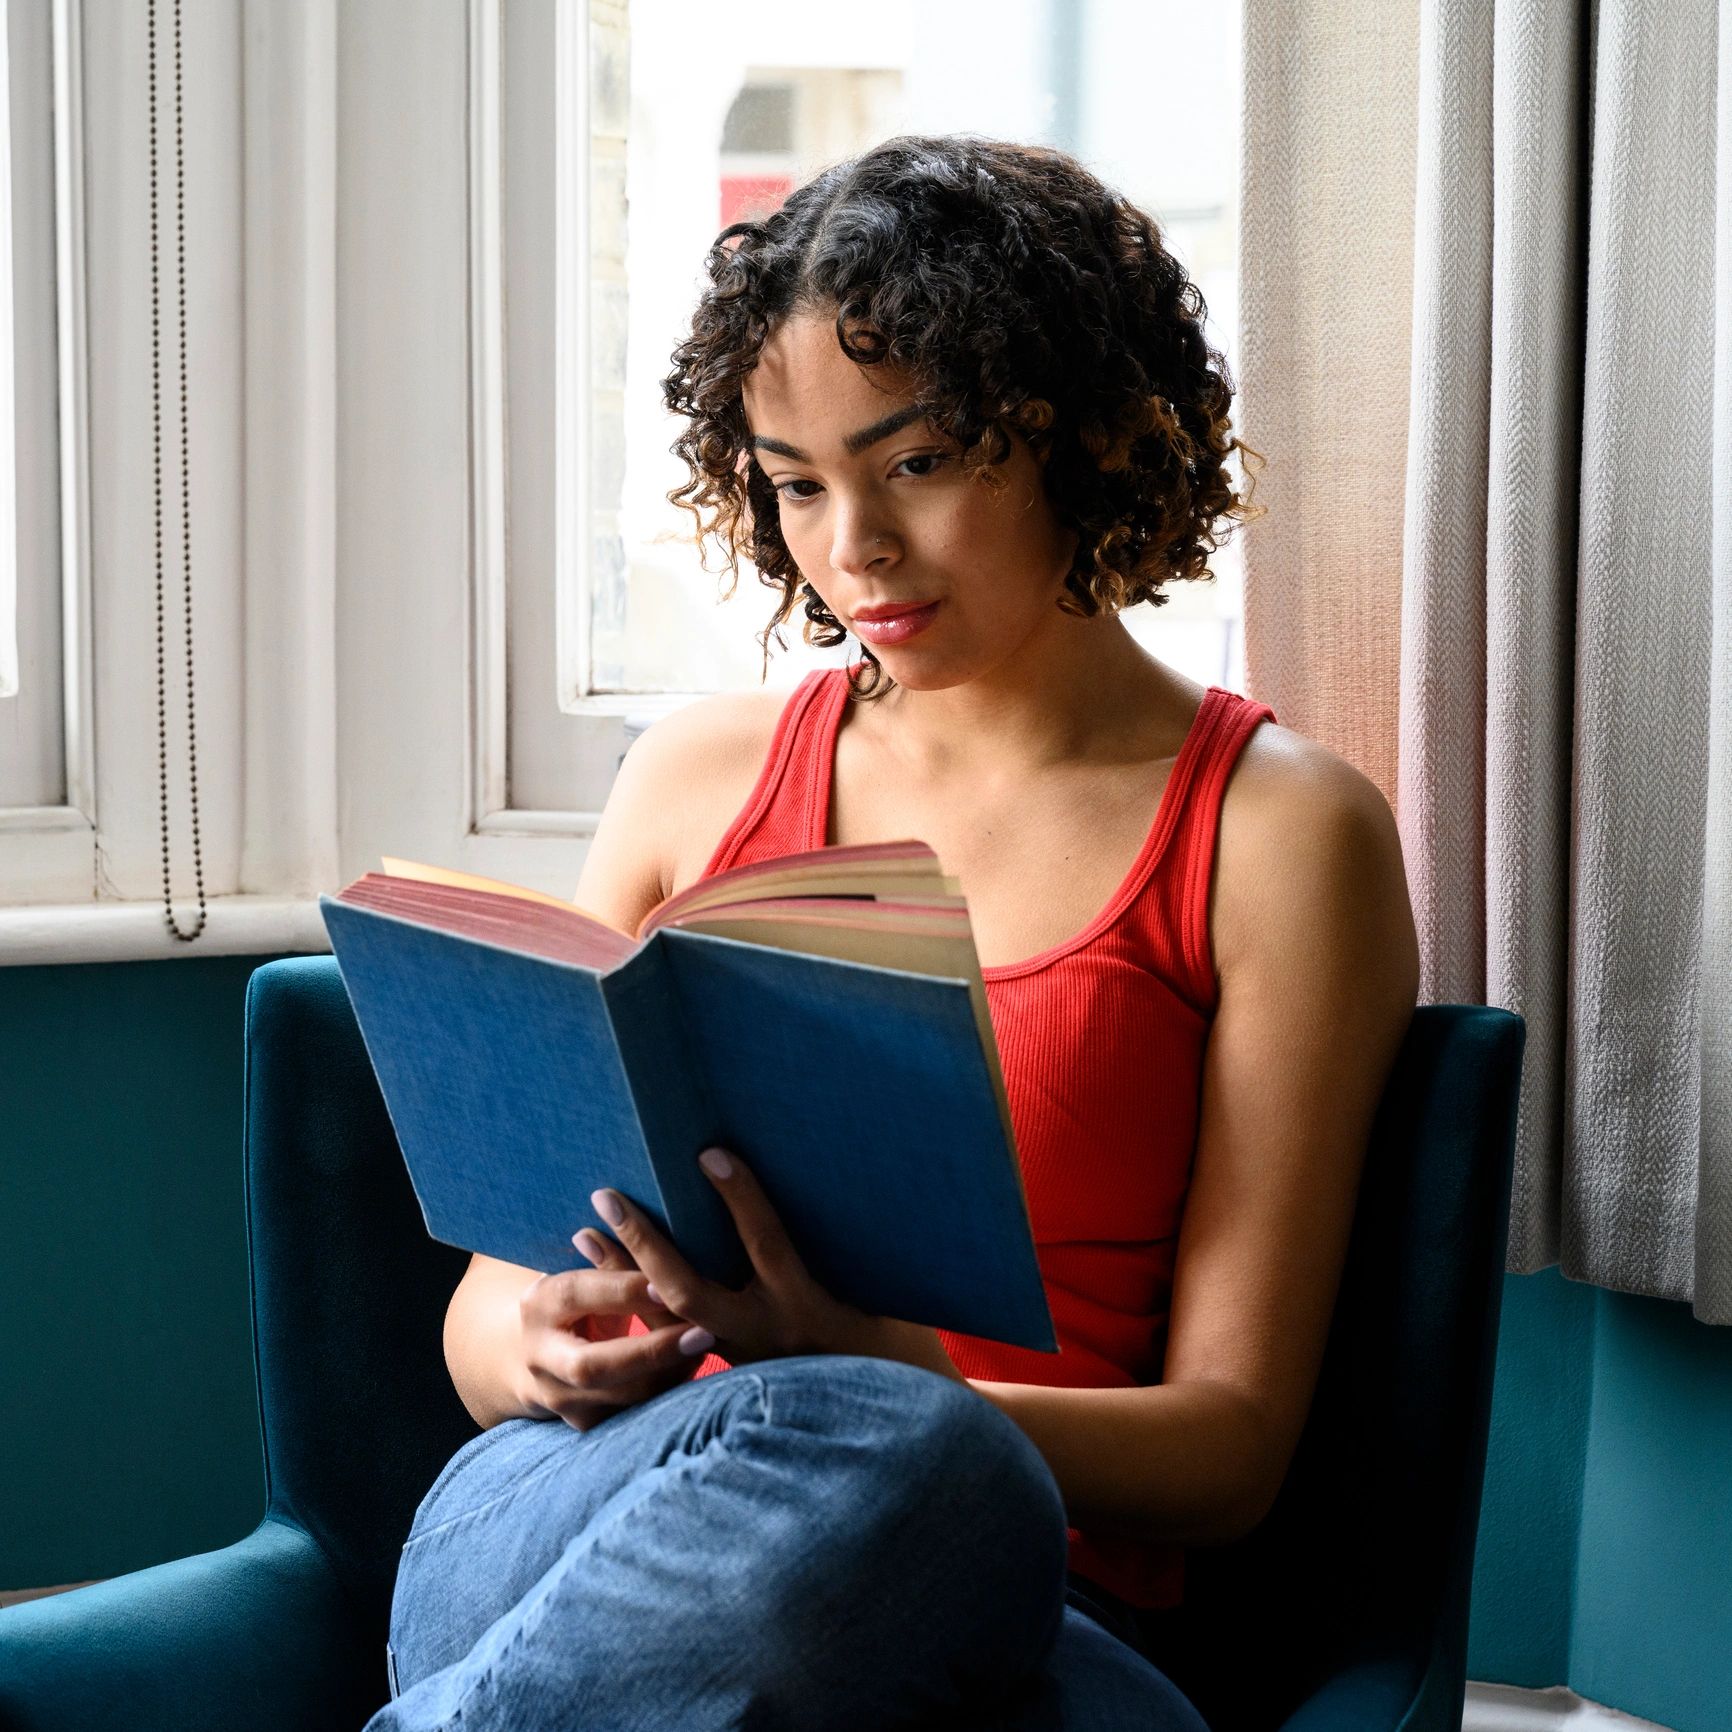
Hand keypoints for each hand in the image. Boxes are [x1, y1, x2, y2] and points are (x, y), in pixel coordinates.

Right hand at [514, 1232, 715, 1431]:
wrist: (529, 1355)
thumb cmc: (574, 1299)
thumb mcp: (583, 1273)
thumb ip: (612, 1258)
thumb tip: (642, 1219)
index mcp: (540, 1304)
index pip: (580, 1295)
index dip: (624, 1291)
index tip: (668, 1284)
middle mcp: (540, 1357)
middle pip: (593, 1366)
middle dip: (651, 1352)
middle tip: (703, 1334)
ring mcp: (558, 1397)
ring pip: (618, 1397)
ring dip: (669, 1373)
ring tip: (708, 1346)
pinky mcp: (582, 1423)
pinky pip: (631, 1415)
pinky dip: (666, 1392)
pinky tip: (693, 1367)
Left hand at [582, 1145, 962, 1379]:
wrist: (897, 1427)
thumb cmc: (900, 1346)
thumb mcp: (883, 1292)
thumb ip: (840, 1251)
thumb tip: (823, 1187)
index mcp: (807, 1305)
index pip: (765, 1242)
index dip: (739, 1197)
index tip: (710, 1153)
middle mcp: (765, 1334)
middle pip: (687, 1286)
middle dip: (644, 1242)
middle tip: (607, 1197)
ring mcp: (744, 1358)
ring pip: (667, 1319)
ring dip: (623, 1275)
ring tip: (584, 1235)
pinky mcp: (732, 1373)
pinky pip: (673, 1337)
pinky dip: (640, 1306)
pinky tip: (609, 1281)